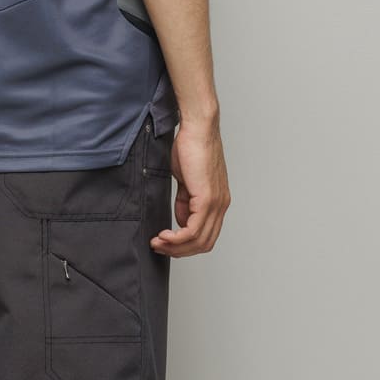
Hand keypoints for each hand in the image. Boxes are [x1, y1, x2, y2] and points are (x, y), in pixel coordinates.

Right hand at [150, 119, 230, 256]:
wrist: (198, 128)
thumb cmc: (191, 147)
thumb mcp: (186, 181)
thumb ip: (185, 202)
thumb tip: (181, 220)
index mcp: (217, 202)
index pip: (206, 236)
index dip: (185, 245)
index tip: (165, 242)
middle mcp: (221, 205)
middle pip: (204, 244)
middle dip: (179, 251)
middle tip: (158, 246)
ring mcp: (216, 203)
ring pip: (199, 240)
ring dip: (176, 247)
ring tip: (158, 242)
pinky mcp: (207, 199)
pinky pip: (193, 230)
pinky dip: (177, 238)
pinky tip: (164, 235)